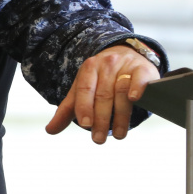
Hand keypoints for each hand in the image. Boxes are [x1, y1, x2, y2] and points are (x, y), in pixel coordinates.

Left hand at [45, 45, 159, 143]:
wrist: (127, 54)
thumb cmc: (102, 77)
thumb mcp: (83, 89)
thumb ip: (68, 109)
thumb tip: (50, 130)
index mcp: (88, 68)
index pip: (84, 89)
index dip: (84, 107)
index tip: (85, 125)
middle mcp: (106, 65)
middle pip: (103, 94)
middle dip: (101, 119)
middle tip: (98, 139)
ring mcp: (125, 65)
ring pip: (121, 91)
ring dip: (120, 116)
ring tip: (118, 135)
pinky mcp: (143, 69)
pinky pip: (139, 79)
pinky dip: (137, 88)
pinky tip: (134, 99)